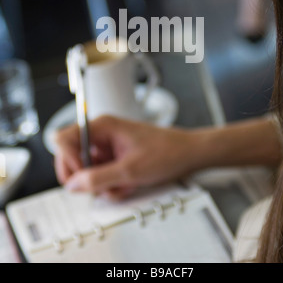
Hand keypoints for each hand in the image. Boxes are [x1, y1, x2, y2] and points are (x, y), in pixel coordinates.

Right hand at [54, 115, 196, 199]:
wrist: (187, 155)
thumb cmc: (165, 152)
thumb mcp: (130, 170)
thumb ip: (98, 178)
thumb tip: (72, 185)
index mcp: (102, 126)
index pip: (64, 140)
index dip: (67, 161)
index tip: (80, 178)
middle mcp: (101, 134)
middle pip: (72, 158)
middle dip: (86, 177)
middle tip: (101, 187)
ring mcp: (107, 148)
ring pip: (88, 172)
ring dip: (103, 184)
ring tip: (125, 184)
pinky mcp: (114, 159)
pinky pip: (101, 177)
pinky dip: (112, 186)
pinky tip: (129, 184)